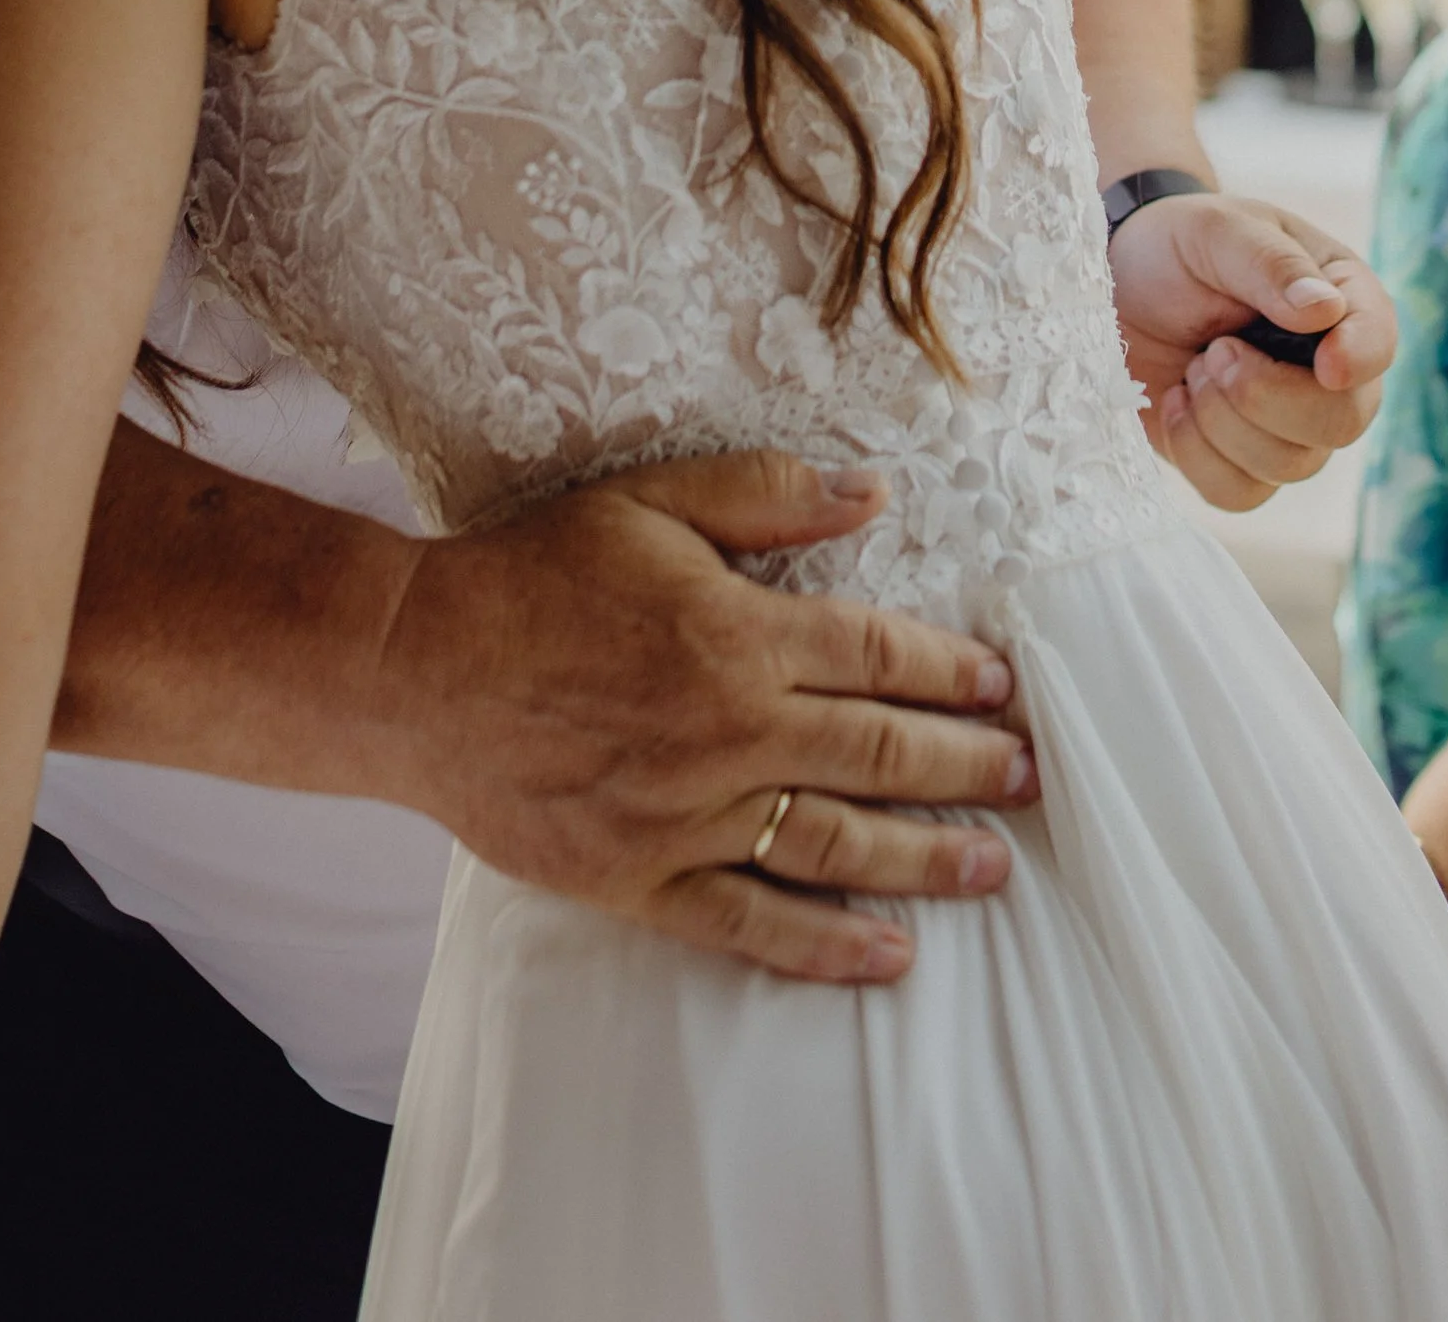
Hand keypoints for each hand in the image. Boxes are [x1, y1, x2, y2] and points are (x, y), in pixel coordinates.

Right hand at [363, 451, 1035, 984]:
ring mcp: (687, 815)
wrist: (416, 670)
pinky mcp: (640, 879)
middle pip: (879, 753)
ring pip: (835, 844)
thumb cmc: (535, 573)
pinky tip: (889, 956)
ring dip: (924, 856)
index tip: (1007, 687)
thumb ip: (767, 494)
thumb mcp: (650, 500)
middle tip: (1030, 778)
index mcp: (739, 633)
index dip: (953, 672)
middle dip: (967, 766)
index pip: (880, 653)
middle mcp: (730, 730)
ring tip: (993, 866)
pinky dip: (824, 946)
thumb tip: (873, 492)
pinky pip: (749, 923)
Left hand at [1107, 191, 1393, 515]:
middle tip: (1216, 351)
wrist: (1121, 285)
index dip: (1361, 360)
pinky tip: (1177, 403)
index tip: (1327, 364)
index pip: (1379, 342)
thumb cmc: (1179, 246)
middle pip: (1342, 423)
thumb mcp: (1217, 231)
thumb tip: (1325, 310)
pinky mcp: (1240, 462)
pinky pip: (1239, 494)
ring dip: (1223, 420)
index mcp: (1341, 300)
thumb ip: (1271, 265)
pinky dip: (1197, 454)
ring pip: (1290, 466)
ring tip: (1194, 367)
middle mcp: (1329, 371)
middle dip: (1267, 396)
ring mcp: (1289, 425)